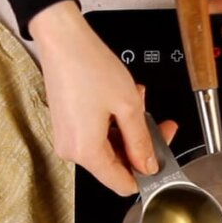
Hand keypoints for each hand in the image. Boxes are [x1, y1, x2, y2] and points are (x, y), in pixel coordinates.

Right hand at [29, 1, 177, 195]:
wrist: (61, 38)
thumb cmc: (87, 65)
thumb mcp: (128, 106)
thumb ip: (142, 141)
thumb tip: (148, 164)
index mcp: (86, 152)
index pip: (122, 184)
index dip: (146, 174)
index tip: (161, 159)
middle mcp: (72, 150)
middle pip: (117, 165)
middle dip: (141, 145)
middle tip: (161, 125)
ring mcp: (67, 138)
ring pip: (110, 148)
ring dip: (129, 129)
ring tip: (138, 102)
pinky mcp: (67, 126)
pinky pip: (97, 135)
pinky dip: (114, 122)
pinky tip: (123, 101)